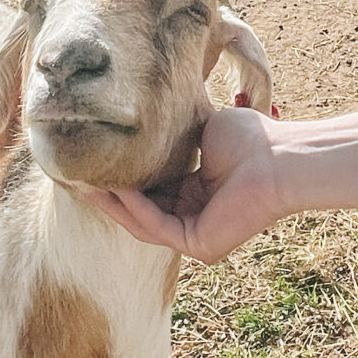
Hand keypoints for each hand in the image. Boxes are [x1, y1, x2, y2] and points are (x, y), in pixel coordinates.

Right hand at [92, 101, 284, 261]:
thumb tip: (145, 112)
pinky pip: (156, 227)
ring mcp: (197, 238)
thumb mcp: (200, 131)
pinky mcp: (199, 245)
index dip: (122, 179)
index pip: (151, 194)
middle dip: (109, 195)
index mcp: (198, 197)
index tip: (94, 161)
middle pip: (141, 212)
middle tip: (77, 175)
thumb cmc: (252, 139)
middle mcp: (196, 221)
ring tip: (84, 181)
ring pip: (143, 223)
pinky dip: (134, 207)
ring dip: (113, 203)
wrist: (280, 156)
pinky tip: (113, 186)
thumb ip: (172, 134)